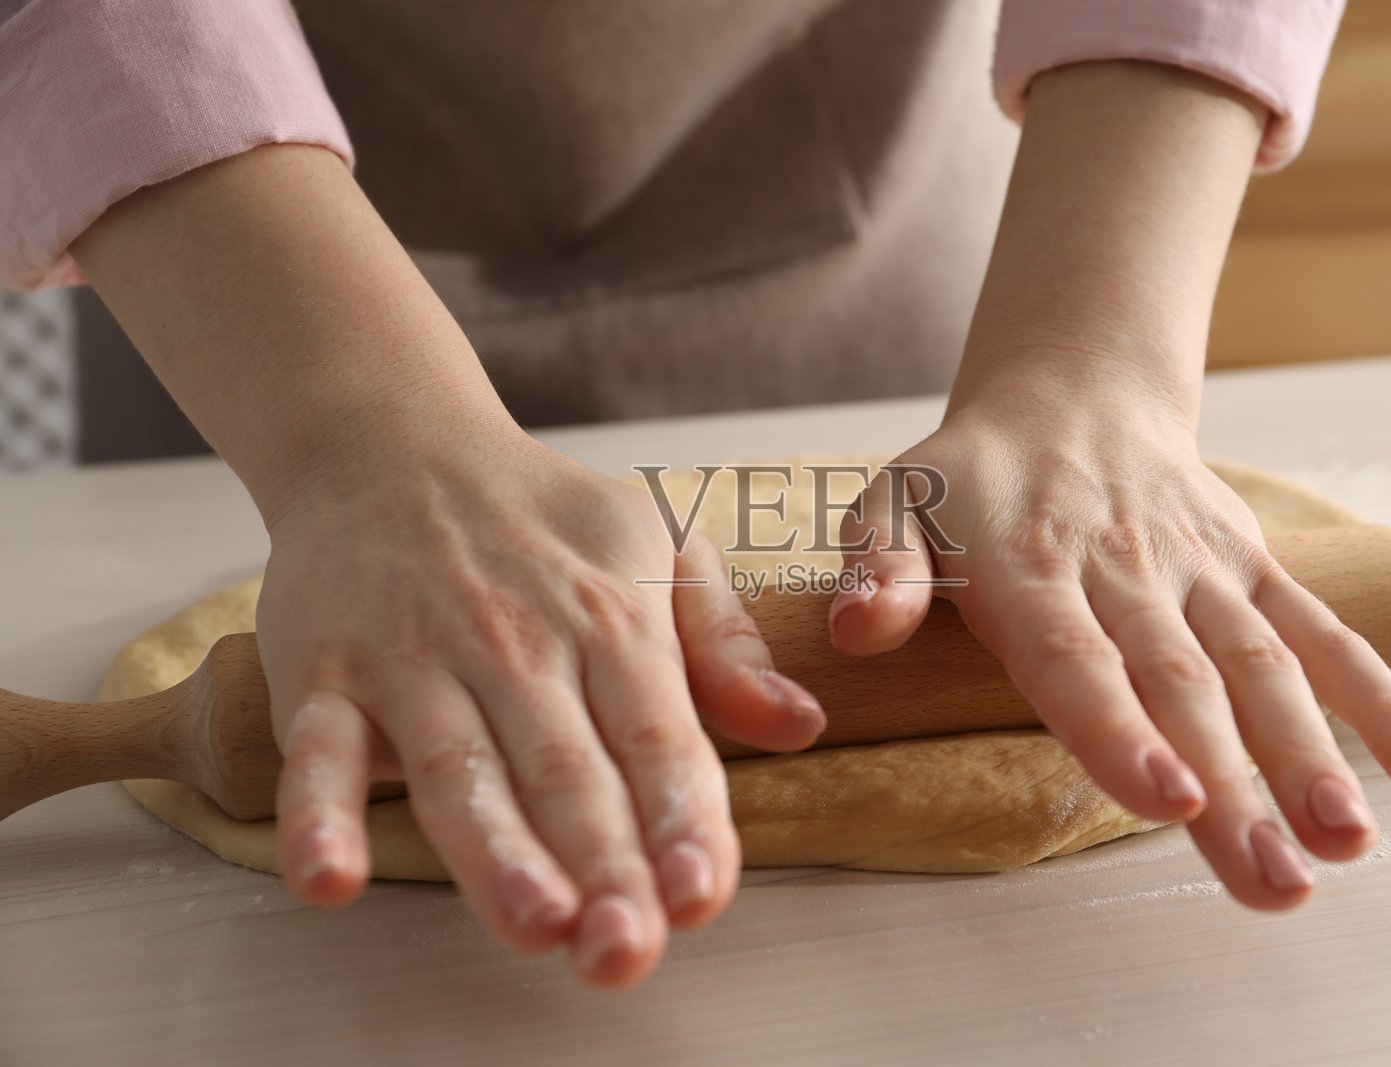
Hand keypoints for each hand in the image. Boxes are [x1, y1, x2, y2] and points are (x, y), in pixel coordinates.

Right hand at [258, 427, 824, 984]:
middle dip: (603, 863)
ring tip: (539, 926)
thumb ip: (726, 643)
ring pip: (461, 770)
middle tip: (627, 951)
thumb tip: (800, 726)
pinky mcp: (326, 676)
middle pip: (565, 770)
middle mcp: (516, 642)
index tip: (702, 892)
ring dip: (497, 855)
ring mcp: (417, 661)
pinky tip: (329, 879)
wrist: (393, 442)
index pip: (655, 733)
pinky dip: (317, 815)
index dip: (680, 816)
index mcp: (609, 616)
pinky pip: (318, 752)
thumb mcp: (659, 543)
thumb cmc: (542, 514)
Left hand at [829, 382, 1390, 907]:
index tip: (1169, 800)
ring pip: (1262, 663)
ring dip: (1311, 754)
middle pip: (1181, 681)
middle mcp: (1124, 566)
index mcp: (1029, 561)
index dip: (1118, 728)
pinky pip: (1319, 631)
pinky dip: (1379, 697)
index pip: (1075, 654)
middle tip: (1272, 880)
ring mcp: (1200, 567)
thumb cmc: (969, 476)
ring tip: (1345, 845)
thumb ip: (877, 569)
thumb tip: (851, 632)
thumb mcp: (894, 502)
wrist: (1071, 394)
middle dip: (1233, 783)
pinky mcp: (1251, 566)